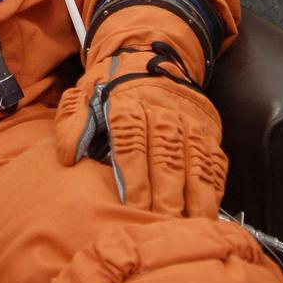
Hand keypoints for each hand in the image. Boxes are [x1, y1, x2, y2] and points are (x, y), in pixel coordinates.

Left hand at [54, 43, 226, 217]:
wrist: (148, 53)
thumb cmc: (111, 83)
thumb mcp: (84, 92)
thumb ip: (74, 122)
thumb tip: (67, 156)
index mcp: (128, 101)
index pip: (132, 141)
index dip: (134, 176)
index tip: (132, 206)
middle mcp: (163, 110)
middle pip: (167, 157)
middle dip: (166, 196)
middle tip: (162, 226)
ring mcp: (189, 120)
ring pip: (196, 162)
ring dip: (195, 198)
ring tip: (190, 229)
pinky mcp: (208, 128)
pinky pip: (215, 161)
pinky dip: (214, 189)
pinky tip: (208, 214)